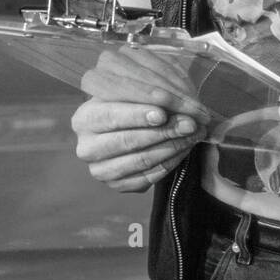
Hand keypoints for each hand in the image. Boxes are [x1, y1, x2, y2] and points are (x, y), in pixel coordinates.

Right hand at [72, 45, 209, 192]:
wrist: (126, 128)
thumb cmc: (130, 103)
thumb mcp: (131, 93)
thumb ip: (147, 94)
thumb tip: (177, 101)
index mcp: (84, 117)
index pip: (111, 116)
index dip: (137, 115)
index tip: (163, 113)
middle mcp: (87, 147)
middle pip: (128, 141)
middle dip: (164, 131)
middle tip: (191, 124)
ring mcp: (100, 170)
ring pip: (142, 160)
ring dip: (174, 146)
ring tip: (195, 133)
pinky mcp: (117, 185)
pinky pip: (149, 177)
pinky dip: (172, 161)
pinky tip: (186, 148)